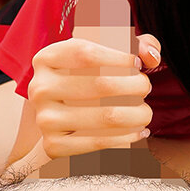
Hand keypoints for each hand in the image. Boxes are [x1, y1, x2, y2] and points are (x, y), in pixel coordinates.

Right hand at [27, 33, 161, 158]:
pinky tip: (139, 131)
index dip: (120, 58)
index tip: (139, 64)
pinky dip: (127, 137)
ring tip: (146, 112)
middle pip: (101, 85)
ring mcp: (44, 119)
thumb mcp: (107, 54)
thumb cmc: (90, 77)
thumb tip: (150, 55)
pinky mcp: (54, 146)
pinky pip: (100, 142)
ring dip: (137, 114)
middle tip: (146, 87)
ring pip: (107, 116)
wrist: (60, 119)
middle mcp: (39, 87)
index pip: (87, 53)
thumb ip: (135, 44)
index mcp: (47, 58)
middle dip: (135, 86)